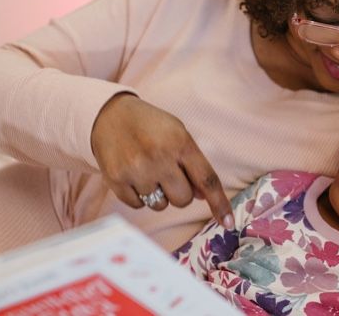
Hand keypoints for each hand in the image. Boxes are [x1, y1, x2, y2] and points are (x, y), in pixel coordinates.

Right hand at [91, 93, 233, 228]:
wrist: (110, 115)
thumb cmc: (151, 126)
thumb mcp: (178, 134)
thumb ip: (193, 163)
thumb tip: (202, 196)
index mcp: (180, 143)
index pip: (206, 180)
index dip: (219, 203)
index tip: (229, 223)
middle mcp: (159, 157)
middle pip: (183, 200)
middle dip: (180, 193)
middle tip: (168, 174)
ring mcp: (136, 170)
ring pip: (161, 205)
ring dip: (158, 195)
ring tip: (148, 171)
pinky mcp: (116, 180)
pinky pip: (138, 205)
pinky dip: (139, 196)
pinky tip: (133, 175)